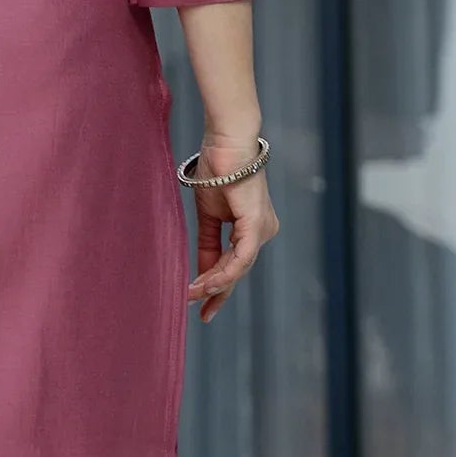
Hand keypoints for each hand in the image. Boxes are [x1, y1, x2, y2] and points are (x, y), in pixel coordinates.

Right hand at [185, 144, 278, 323]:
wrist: (224, 143)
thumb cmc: (217, 169)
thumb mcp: (208, 215)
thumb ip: (208, 244)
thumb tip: (200, 272)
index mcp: (253, 227)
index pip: (234, 264)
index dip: (217, 284)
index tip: (199, 303)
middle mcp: (263, 231)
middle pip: (238, 270)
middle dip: (218, 292)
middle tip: (200, 313)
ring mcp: (262, 229)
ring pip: (238, 268)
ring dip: (214, 284)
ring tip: (192, 295)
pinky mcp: (256, 224)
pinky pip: (240, 258)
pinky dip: (222, 273)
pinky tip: (205, 284)